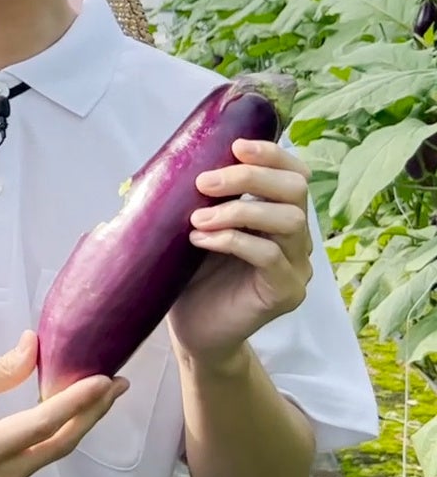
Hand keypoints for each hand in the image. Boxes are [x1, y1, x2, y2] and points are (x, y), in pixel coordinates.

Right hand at [0, 331, 127, 476]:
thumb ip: (0, 371)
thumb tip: (36, 346)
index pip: (41, 424)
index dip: (76, 402)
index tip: (104, 379)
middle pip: (57, 444)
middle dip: (90, 414)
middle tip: (116, 384)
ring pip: (51, 453)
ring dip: (78, 424)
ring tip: (100, 395)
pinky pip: (38, 458)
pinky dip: (56, 434)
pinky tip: (69, 413)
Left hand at [168, 138, 312, 367]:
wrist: (192, 329)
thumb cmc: (191, 275)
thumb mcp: (194, 226)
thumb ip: (199, 196)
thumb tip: (178, 157)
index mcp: (277, 214)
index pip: (294, 175)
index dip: (272, 155)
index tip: (236, 146)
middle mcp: (295, 237)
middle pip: (296, 190)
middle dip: (249, 177)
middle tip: (204, 182)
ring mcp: (296, 266)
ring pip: (288, 220)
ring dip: (237, 211)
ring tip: (197, 218)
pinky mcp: (287, 292)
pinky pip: (270, 256)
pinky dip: (233, 240)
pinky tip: (200, 240)